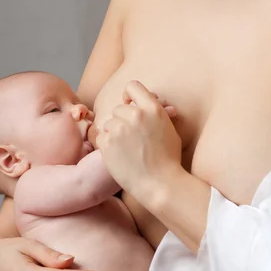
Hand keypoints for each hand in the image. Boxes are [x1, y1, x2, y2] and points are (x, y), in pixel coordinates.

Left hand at [96, 80, 181, 201]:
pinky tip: (119, 157)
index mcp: (152, 108)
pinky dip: (107, 146)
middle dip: (122, 121)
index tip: (129, 105)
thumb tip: (157, 102)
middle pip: (118, 108)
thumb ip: (158, 114)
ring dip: (114, 134)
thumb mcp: (169, 130)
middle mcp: (135, 115)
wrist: (159, 184)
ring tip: (127, 150)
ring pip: (108, 123)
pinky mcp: (107, 143)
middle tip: (131, 139)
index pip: (132, 86)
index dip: (129, 96)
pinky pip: (101, 137)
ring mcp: (119, 128)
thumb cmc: (168, 160)